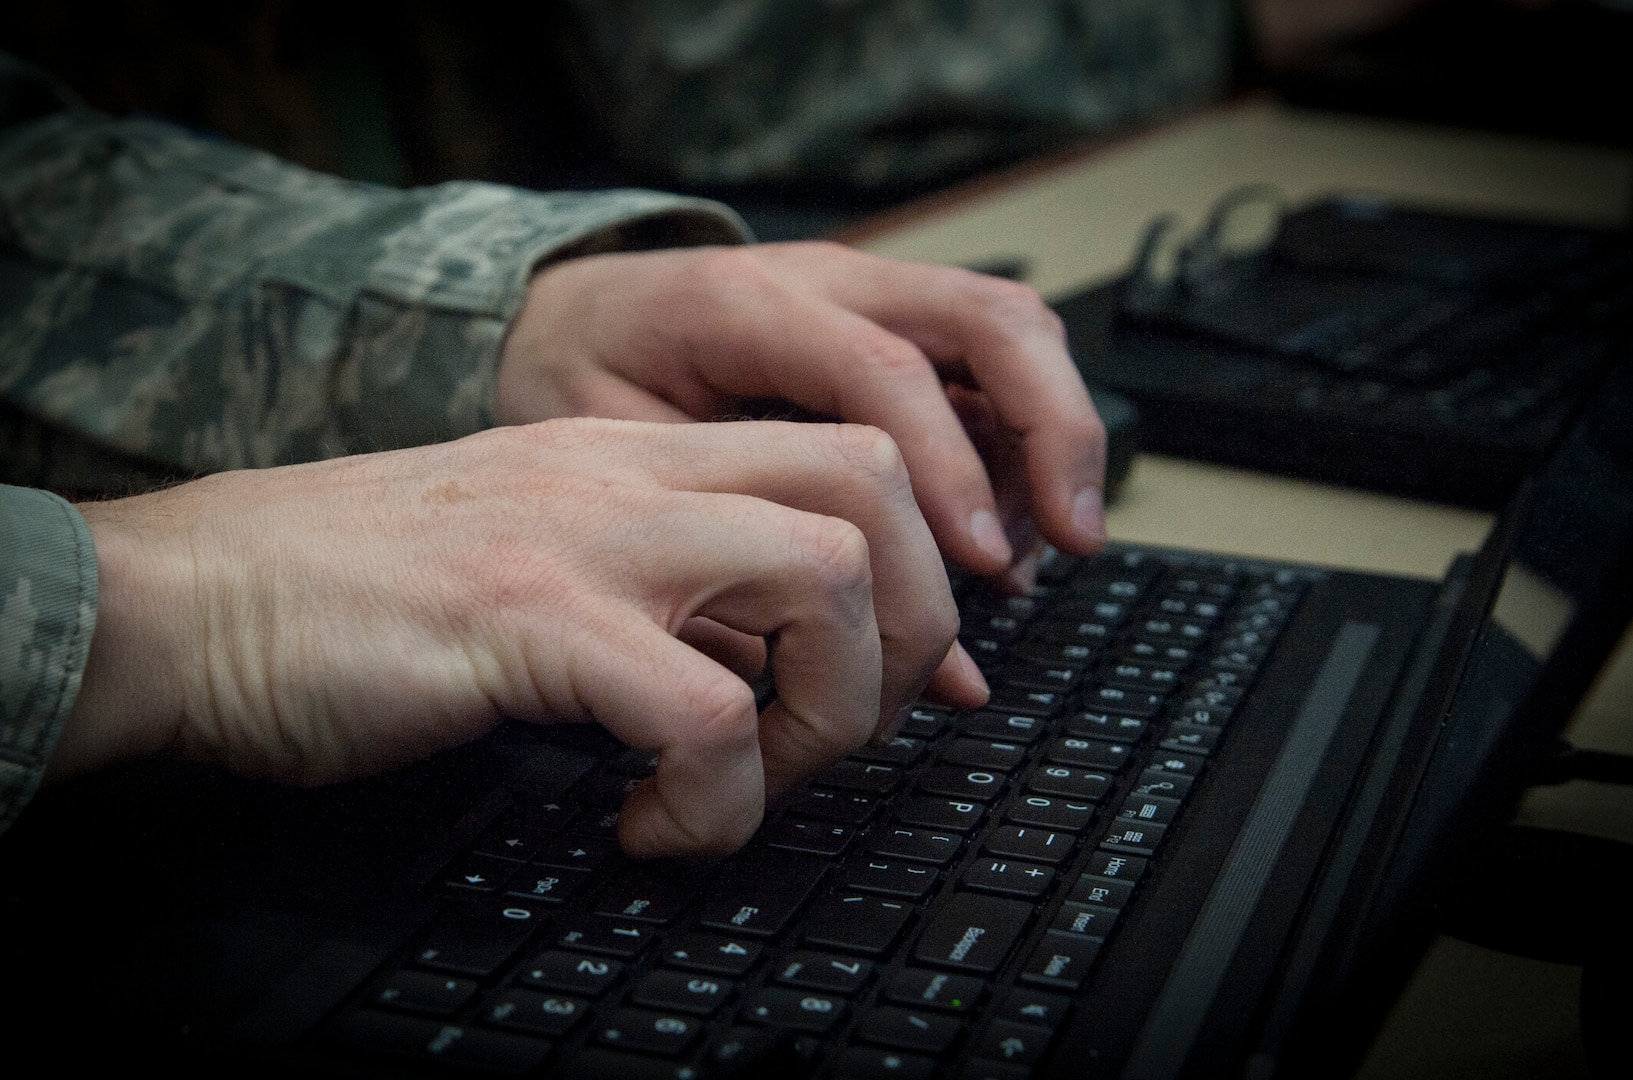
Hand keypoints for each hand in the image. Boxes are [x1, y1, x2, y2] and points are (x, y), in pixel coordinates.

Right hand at [59, 418, 986, 855]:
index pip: (853, 452)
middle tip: (835, 732)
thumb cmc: (358, 595)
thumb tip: (774, 668)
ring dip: (830, 711)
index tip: (885, 677)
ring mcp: (584, 534)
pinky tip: (651, 827)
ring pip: (828, 573)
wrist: (194, 596)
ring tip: (748, 783)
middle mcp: (632, 473)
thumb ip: (663, 587)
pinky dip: (716, 798)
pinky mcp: (526, 617)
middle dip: (908, 628)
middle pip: (877, 484)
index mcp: (641, 455)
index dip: (914, 569)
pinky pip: (706, 711)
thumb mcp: (545, 556)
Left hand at [495, 242, 1106, 588]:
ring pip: (1011, 327)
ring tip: (1044, 547)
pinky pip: (988, 362)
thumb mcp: (620, 471)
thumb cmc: (578, 386)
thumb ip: (729, 559)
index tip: (983, 564)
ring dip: (1053, 434)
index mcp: (746, 306)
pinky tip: (1003, 530)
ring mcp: (867, 294)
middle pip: (990, 318)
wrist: (557, 313)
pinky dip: (1019, 442)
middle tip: (1075, 536)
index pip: (884, 373)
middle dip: (1055, 428)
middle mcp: (825, 282)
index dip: (947, 470)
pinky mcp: (889, 323)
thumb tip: (835, 657)